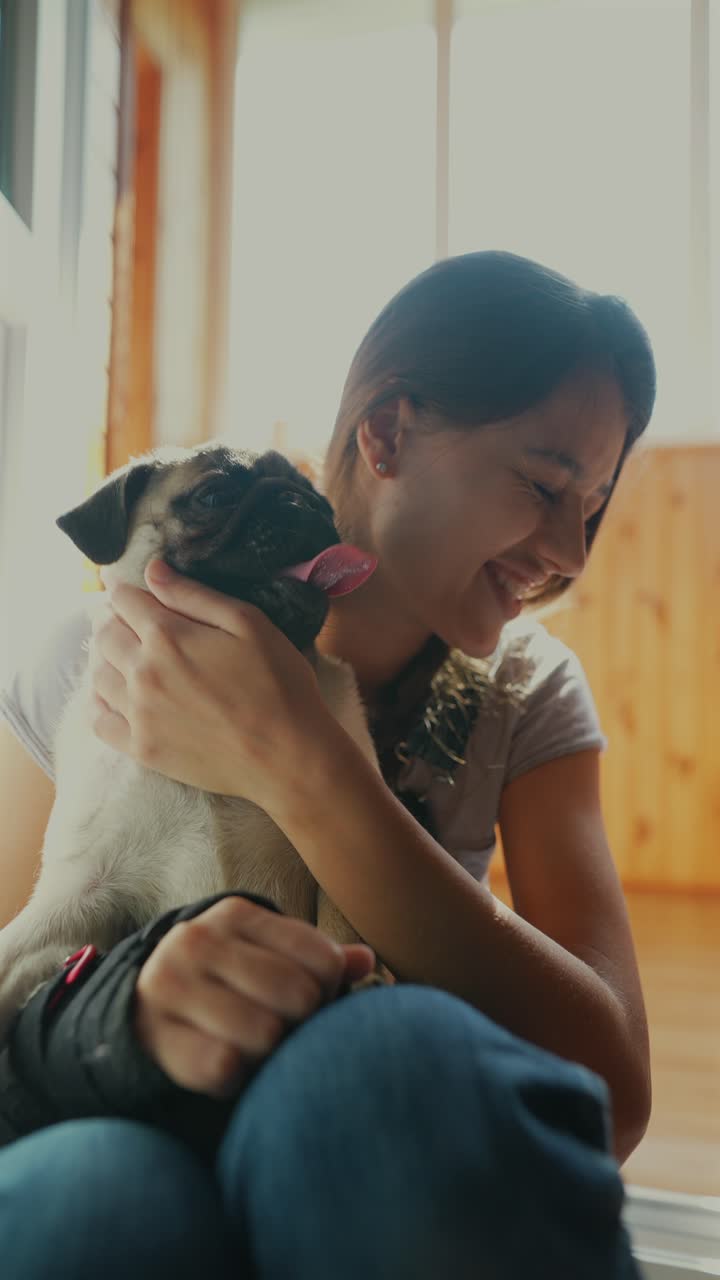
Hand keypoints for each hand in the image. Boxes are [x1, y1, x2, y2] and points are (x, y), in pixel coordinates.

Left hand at [88, 559, 332, 810]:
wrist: (287, 756)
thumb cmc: (278, 684)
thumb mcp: (248, 623)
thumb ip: (195, 595)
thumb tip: (152, 570)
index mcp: (168, 636)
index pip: (124, 601)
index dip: (124, 590)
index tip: (126, 590)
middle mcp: (143, 673)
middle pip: (105, 634)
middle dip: (111, 619)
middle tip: (124, 619)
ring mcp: (138, 714)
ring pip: (97, 674)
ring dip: (103, 656)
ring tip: (120, 653)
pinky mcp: (141, 748)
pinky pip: (98, 720)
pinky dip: (97, 702)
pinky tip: (111, 695)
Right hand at [134, 896, 375, 1095]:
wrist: (140, 1010)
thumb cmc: (226, 983)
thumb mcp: (267, 957)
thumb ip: (319, 958)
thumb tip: (368, 961)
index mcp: (237, 915)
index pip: (323, 960)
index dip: (329, 991)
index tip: (312, 1000)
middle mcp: (199, 939)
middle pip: (299, 996)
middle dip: (302, 1023)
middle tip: (285, 1029)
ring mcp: (170, 983)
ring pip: (265, 1034)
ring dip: (269, 1053)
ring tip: (256, 1047)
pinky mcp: (154, 1033)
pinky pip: (224, 1067)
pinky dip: (236, 1078)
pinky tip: (228, 1066)